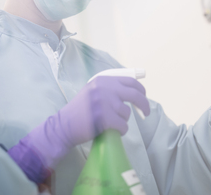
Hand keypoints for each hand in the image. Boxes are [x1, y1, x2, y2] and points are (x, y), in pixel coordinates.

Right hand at [8, 76, 149, 182]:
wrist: (63, 125)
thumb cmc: (80, 110)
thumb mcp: (93, 91)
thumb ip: (110, 88)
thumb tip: (134, 91)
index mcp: (102, 80)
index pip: (130, 81)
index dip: (140, 90)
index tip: (144, 97)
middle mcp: (104, 88)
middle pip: (134, 95)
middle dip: (144, 104)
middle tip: (146, 113)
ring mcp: (104, 103)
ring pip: (127, 113)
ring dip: (123, 120)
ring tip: (111, 123)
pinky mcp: (104, 118)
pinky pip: (123, 126)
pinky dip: (121, 130)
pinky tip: (112, 131)